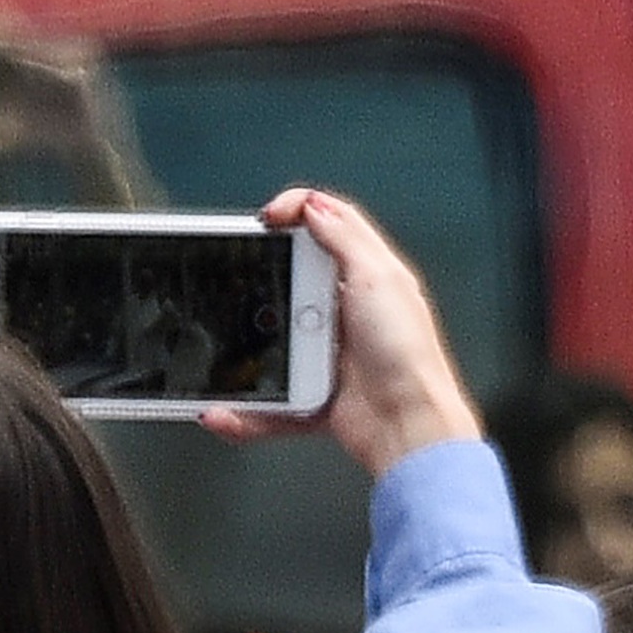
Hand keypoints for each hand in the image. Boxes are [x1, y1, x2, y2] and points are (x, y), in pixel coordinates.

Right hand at [204, 189, 478, 476]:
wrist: (408, 425)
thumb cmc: (407, 355)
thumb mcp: (379, 279)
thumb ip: (347, 238)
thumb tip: (315, 206)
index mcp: (366, 278)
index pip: (328, 227)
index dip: (296, 212)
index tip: (267, 220)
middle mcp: (346, 312)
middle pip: (291, 278)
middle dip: (259, 277)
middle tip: (238, 276)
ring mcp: (329, 353)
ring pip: (271, 340)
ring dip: (243, 349)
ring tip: (223, 348)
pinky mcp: (316, 393)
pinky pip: (271, 401)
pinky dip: (247, 411)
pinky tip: (226, 412)